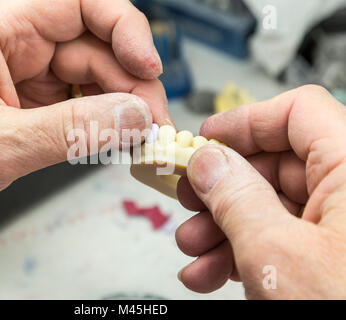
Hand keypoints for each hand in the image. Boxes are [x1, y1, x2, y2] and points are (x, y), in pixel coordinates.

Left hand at [0, 0, 169, 236]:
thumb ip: (71, 130)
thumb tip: (134, 117)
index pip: (79, 5)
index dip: (123, 29)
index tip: (147, 68)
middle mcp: (20, 49)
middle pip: (98, 48)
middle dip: (131, 84)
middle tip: (152, 123)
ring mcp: (32, 81)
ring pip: (98, 80)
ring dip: (125, 107)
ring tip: (141, 137)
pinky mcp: (38, 111)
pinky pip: (86, 107)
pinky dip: (109, 124)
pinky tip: (120, 141)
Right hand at [175, 85, 345, 298]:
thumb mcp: (277, 254)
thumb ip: (235, 197)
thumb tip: (206, 161)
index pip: (298, 113)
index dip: (245, 122)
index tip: (203, 140)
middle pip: (275, 164)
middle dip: (221, 187)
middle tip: (185, 199)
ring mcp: (342, 228)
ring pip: (271, 207)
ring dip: (222, 227)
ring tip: (192, 251)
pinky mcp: (332, 258)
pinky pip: (280, 239)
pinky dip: (242, 253)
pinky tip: (211, 273)